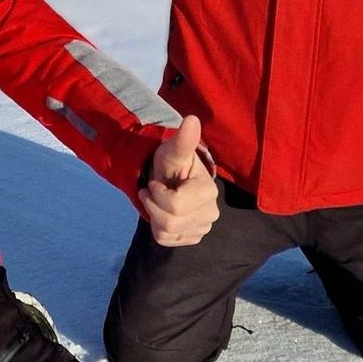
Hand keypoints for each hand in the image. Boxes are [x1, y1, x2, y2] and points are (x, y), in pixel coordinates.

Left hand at [139, 116, 216, 246]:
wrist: (170, 179)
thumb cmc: (171, 164)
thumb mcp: (172, 151)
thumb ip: (182, 141)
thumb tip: (192, 120)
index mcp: (208, 191)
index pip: (175, 205)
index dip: (157, 195)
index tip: (155, 183)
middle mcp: (211, 213)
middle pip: (171, 222)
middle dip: (153, 206)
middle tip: (151, 191)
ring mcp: (203, 227)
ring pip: (167, 233)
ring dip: (154, 216)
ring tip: (155, 201)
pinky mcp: (193, 237)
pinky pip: (166, 241)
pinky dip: (157, 228)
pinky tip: (162, 213)